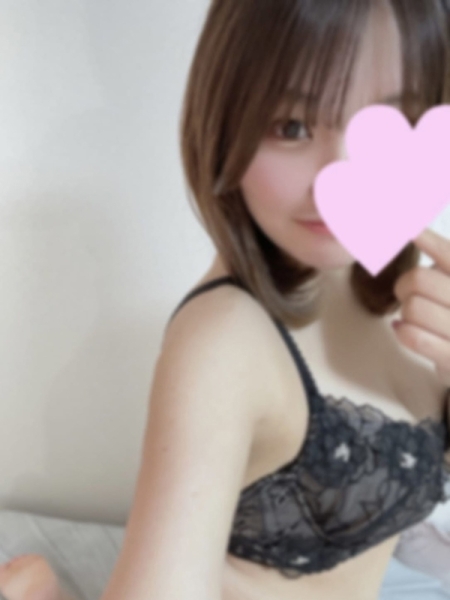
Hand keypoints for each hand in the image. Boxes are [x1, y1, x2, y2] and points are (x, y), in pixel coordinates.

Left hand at [392, 227, 449, 386]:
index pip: (448, 254)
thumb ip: (442, 260)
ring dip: (405, 311)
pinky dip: (402, 330)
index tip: (409, 228)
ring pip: (413, 308)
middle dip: (403, 285)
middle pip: (418, 280)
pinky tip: (404, 328)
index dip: (428, 240)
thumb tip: (411, 229)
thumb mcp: (449, 282)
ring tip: (415, 315)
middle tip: (407, 294)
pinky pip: (413, 336)